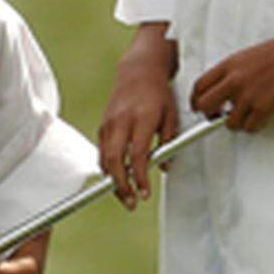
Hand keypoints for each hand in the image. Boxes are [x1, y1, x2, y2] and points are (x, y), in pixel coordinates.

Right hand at [96, 24, 177, 210]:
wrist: (138, 70)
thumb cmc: (158, 93)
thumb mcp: (171, 116)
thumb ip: (168, 142)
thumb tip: (165, 168)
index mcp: (141, 118)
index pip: (137, 155)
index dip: (139, 177)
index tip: (144, 193)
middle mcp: (121, 121)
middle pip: (114, 160)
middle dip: (120, 185)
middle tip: (131, 203)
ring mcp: (109, 123)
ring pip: (104, 158)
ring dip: (112, 180)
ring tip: (124, 195)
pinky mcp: (103, 124)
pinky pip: (102, 151)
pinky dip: (107, 167)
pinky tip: (116, 177)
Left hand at [190, 26, 273, 132]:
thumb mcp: (243, 57)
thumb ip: (227, 74)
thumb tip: (216, 94)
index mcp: (226, 66)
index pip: (198, 87)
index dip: (195, 100)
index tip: (198, 107)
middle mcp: (233, 81)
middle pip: (204, 106)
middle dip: (208, 115)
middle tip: (216, 117)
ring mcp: (248, 96)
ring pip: (229, 123)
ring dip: (236, 123)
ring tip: (247, 113)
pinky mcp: (264, 108)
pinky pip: (249, 128)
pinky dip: (253, 126)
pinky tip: (260, 116)